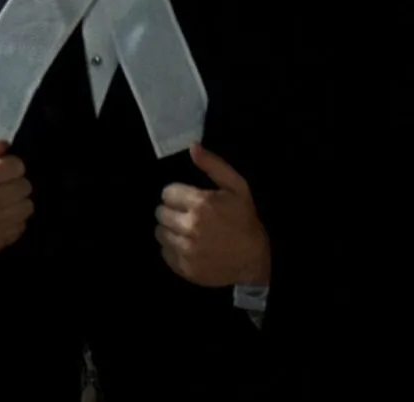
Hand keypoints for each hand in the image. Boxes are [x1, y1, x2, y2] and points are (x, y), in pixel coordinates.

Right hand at [0, 136, 32, 260]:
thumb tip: (4, 145)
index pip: (17, 166)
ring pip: (27, 206)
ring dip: (17, 202)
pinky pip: (21, 225)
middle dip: (15, 184)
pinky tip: (0, 217)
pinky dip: (13, 220)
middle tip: (2, 186)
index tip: (2, 170)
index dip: (11, 166)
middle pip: (25, 186)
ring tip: (2, 201)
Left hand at [156, 143, 269, 286]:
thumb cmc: (244, 220)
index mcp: (201, 204)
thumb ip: (213, 165)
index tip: (187, 200)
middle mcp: (190, 227)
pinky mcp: (183, 267)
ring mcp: (185, 249)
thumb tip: (193, 147)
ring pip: (159, 232)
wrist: (253, 260)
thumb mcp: (237, 187)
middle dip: (172, 211)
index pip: (167, 193)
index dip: (177, 195)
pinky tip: (187, 246)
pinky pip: (164, 252)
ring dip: (170, 229)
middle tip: (187, 215)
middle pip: (161, 213)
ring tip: (186, 231)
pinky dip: (172, 248)